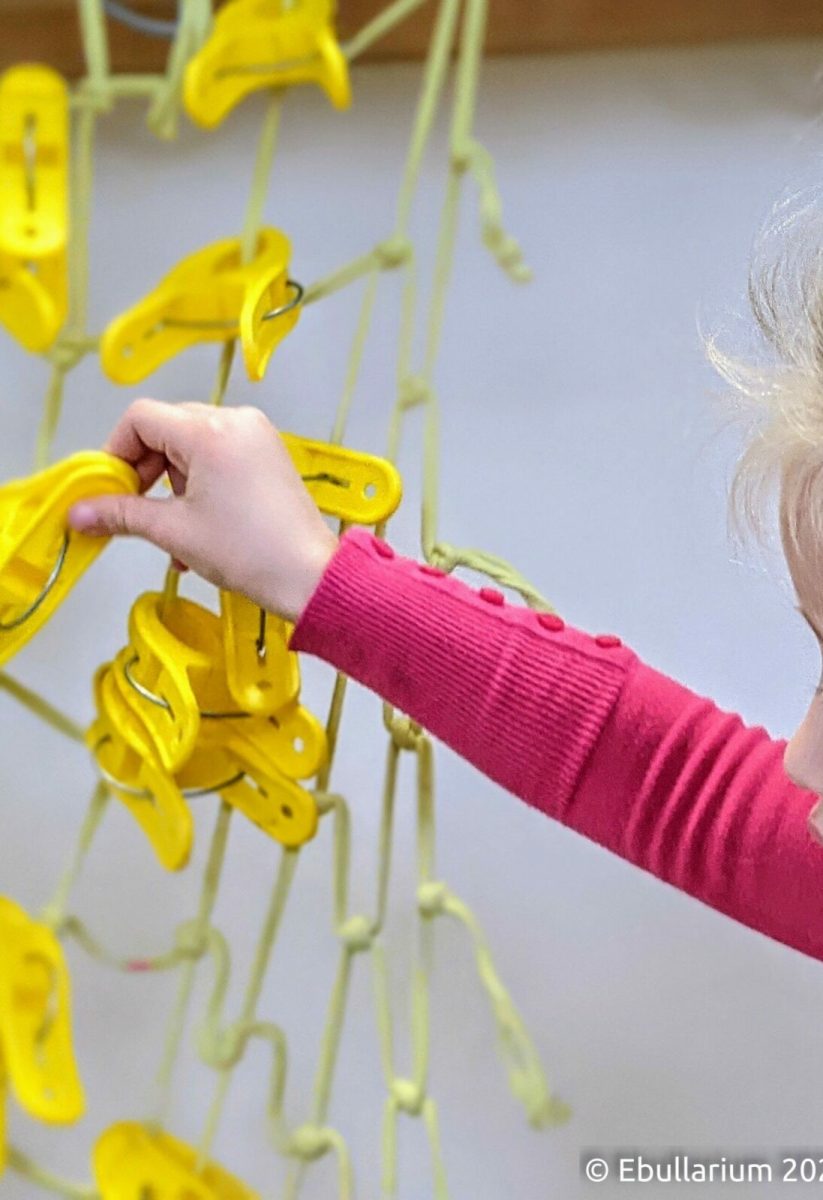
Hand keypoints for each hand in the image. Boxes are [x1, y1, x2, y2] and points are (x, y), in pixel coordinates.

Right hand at [68, 399, 338, 621]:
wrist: (309, 577)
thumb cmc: (252, 552)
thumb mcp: (174, 531)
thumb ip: (121, 514)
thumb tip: (81, 512)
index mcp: (210, 430)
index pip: (141, 418)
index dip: (116, 452)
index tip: (110, 488)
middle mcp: (236, 422)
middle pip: (166, 429)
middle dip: (144, 472)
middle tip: (135, 511)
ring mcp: (256, 437)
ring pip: (191, 447)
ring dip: (171, 486)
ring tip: (174, 532)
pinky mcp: (268, 455)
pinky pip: (218, 458)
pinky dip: (199, 486)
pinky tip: (195, 529)